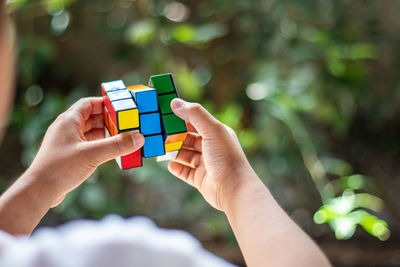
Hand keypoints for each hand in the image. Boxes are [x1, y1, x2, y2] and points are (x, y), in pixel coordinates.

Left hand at [26, 97, 143, 206]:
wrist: (40, 190)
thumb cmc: (60, 168)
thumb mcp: (93, 154)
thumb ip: (117, 145)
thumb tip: (139, 138)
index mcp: (69, 121)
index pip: (89, 103)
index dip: (105, 103)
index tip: (121, 106)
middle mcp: (67, 129)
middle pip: (92, 117)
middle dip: (110, 120)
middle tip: (126, 123)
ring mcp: (67, 142)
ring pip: (91, 132)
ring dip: (106, 134)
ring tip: (123, 137)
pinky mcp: (69, 155)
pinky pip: (89, 145)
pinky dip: (101, 145)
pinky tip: (112, 151)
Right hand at [168, 99, 257, 210]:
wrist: (233, 189)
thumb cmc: (226, 157)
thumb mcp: (212, 130)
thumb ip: (194, 114)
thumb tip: (175, 102)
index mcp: (216, 133)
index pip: (195, 121)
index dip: (181, 117)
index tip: (165, 114)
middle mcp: (212, 148)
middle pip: (188, 138)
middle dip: (175, 136)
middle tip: (159, 134)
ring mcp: (206, 164)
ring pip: (185, 155)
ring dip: (174, 152)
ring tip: (161, 149)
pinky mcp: (201, 179)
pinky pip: (185, 172)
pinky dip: (177, 168)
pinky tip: (170, 165)